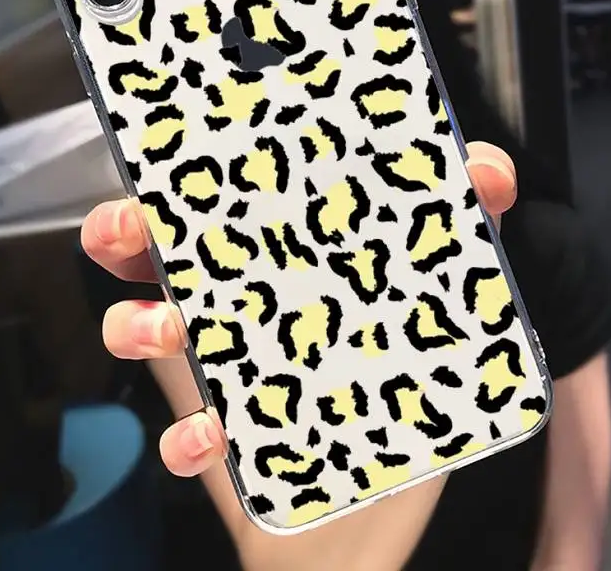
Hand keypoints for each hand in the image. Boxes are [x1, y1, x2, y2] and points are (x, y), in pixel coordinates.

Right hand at [82, 141, 517, 569]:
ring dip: (138, 327)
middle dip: (123, 237)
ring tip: (168, 329)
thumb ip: (466, 203)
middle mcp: (236, 287)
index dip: (169, 176)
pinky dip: (188, 439)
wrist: (425, 405)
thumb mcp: (443, 247)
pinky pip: (192, 434)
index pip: (207, 192)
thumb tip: (488, 174)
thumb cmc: (413, 305)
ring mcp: (231, 354)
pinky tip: (212, 437)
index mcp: (273, 233)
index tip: (153, 170)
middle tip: (129, 232)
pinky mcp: (243, 422)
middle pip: (153, 252)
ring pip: (148, 332)